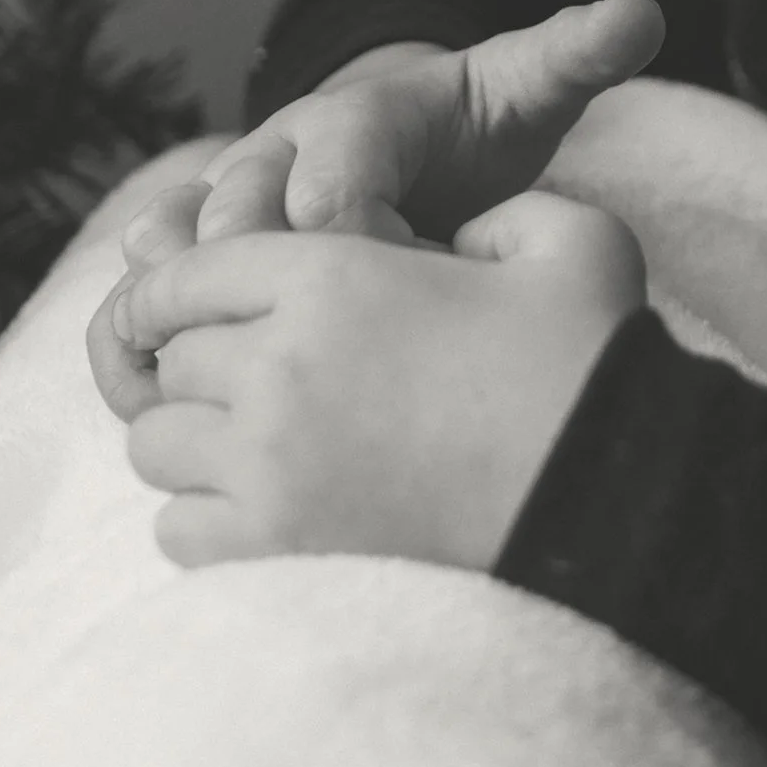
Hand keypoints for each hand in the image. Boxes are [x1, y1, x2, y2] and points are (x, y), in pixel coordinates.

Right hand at [85, 0, 661, 420]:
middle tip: (297, 340)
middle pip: (244, 199)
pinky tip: (145, 402)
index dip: (362, 226)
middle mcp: (283, 145)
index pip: (346, 163)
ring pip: (173, 236)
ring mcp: (229, 194)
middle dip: (264, 266)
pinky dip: (130, 337)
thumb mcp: (524, 90)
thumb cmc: (473, 127)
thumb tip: (639, 12)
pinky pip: (140, 286)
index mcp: (365, 111)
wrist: (406, 134)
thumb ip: (575, 56)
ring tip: (178, 378)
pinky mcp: (198, 249)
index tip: (404, 277)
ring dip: (171, 296)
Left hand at [115, 191, 645, 571]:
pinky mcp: (278, 552)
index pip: (190, 271)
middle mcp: (282, 367)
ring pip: (158, 446)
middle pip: (175, 359)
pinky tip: (263, 505)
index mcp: (334, 277)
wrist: (608, 501)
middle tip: (258, 374)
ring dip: (196, 438)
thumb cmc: (589, 363)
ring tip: (255, 442)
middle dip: (205, 360)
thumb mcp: (570, 240)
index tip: (190, 305)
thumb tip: (458, 241)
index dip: (180, 285)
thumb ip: (503, 213)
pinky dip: (202, 517)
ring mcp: (270, 468)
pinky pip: (177, 531)